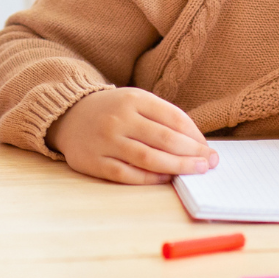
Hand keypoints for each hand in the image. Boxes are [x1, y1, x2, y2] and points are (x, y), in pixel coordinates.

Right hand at [45, 87, 218, 184]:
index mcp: (133, 98)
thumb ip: (163, 117)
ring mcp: (106, 141)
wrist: (68, 115)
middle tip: (210, 163)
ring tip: (195, 171)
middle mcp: (119, 118)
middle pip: (165, 139)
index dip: (195, 136)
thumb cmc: (113, 111)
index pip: (174, 118)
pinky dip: (151, 178)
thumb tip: (197, 143)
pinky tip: (166, 178)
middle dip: (192, 154)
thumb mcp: (136, 101)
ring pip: (149, 158)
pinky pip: (128, 174)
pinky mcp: (95, 162)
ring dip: (177, 167)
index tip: (208, 148)